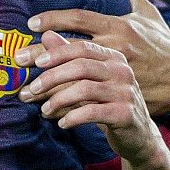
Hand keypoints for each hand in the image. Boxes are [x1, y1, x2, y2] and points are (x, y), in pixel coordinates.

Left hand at [16, 0, 169, 115]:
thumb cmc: (160, 47)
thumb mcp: (146, 16)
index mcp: (119, 29)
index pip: (81, 20)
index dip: (55, 19)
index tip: (32, 23)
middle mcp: (119, 51)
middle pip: (73, 52)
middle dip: (42, 59)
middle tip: (19, 65)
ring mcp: (123, 79)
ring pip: (79, 83)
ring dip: (53, 93)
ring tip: (36, 101)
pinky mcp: (126, 104)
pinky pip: (92, 109)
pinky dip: (73, 115)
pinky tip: (59, 119)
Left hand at [18, 35, 164, 165]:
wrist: (138, 134)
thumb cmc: (108, 102)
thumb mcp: (90, 80)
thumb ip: (70, 58)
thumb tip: (46, 35)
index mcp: (113, 57)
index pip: (82, 48)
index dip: (56, 53)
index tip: (35, 62)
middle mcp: (122, 71)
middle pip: (81, 66)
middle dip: (51, 77)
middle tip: (31, 89)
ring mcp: (126, 92)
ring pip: (85, 89)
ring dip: (58, 100)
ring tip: (44, 110)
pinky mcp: (125, 114)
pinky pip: (92, 112)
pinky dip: (72, 117)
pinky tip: (62, 123)